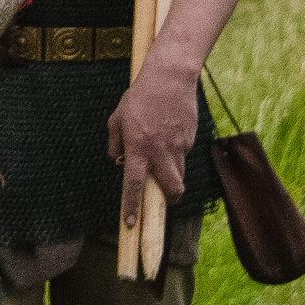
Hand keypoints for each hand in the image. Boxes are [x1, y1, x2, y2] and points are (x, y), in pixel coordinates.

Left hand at [109, 48, 199, 223]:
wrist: (170, 78)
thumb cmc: (139, 98)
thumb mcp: (117, 118)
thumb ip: (114, 142)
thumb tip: (116, 161)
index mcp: (138, 147)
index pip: (133, 184)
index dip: (132, 207)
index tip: (130, 225)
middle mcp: (160, 151)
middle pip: (172, 190)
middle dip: (169, 200)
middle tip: (162, 199)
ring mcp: (179, 147)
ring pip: (180, 174)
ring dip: (172, 177)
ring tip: (162, 158)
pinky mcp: (190, 140)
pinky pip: (183, 155)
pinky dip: (176, 154)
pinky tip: (169, 134)